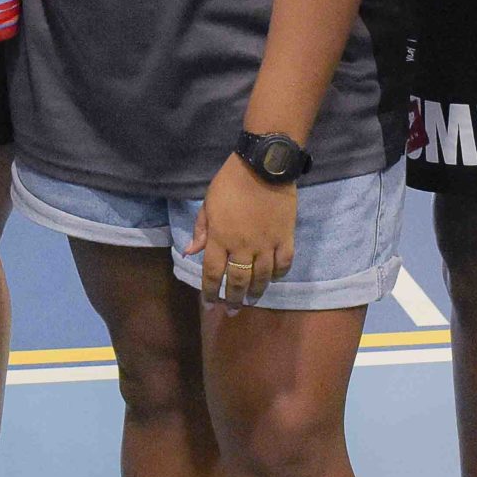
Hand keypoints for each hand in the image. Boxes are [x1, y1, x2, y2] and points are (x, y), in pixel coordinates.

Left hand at [185, 155, 297, 309]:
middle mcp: (243, 247)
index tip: (210, 304)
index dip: (210, 292)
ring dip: (256, 292)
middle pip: (238, 281)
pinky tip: (274, 279)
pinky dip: (279, 274)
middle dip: (233, 299)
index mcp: (220, 238)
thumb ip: (201, 229)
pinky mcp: (285, 237)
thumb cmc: (231, 182)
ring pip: (262, 277)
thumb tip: (190, 252)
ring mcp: (266, 244)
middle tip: (232, 310)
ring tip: (252, 301)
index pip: (213, 274)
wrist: (263, 166)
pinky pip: (284, 263)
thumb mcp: (209, 203)